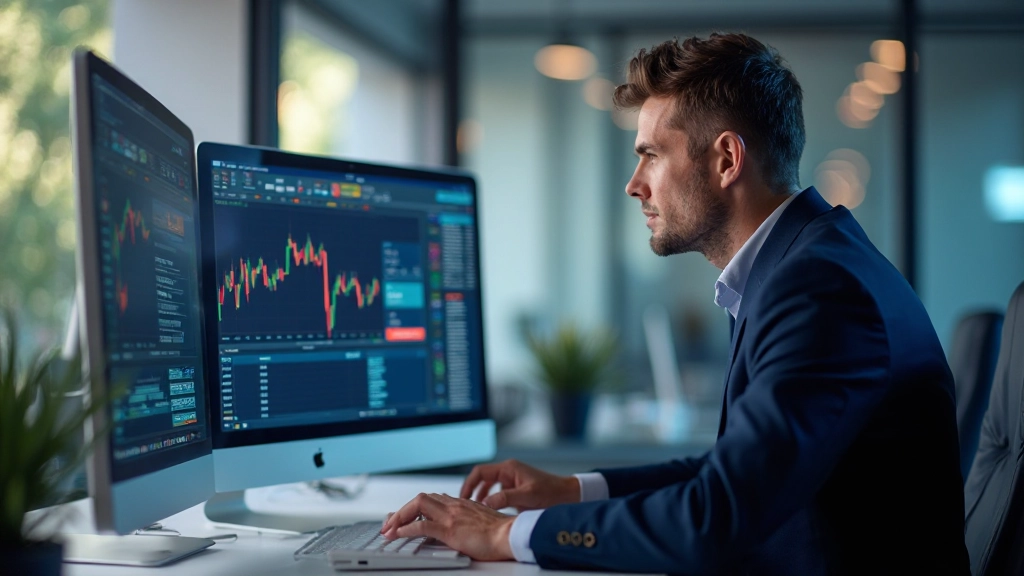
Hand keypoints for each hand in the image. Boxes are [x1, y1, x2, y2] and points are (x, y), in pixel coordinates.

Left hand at [380, 493, 514, 560]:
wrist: (511, 535)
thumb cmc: (501, 532)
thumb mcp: (482, 521)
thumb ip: (469, 519)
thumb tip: (461, 526)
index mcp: (461, 503)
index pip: (432, 498)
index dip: (414, 507)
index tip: (404, 516)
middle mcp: (454, 505)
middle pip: (420, 498)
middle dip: (402, 510)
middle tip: (389, 523)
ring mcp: (451, 515)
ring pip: (417, 505)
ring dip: (399, 516)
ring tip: (389, 529)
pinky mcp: (450, 529)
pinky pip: (422, 525)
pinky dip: (406, 529)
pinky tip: (398, 535)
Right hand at [460, 459, 579, 510]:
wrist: (568, 496)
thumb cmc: (551, 493)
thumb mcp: (527, 496)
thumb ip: (505, 498)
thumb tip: (485, 504)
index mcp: (508, 468)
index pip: (480, 472)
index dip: (469, 484)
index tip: (463, 498)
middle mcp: (508, 472)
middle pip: (482, 478)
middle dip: (472, 491)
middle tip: (465, 506)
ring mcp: (511, 481)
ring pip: (488, 487)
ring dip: (481, 497)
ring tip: (475, 510)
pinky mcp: (515, 490)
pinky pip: (497, 494)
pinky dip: (491, 501)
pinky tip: (490, 513)